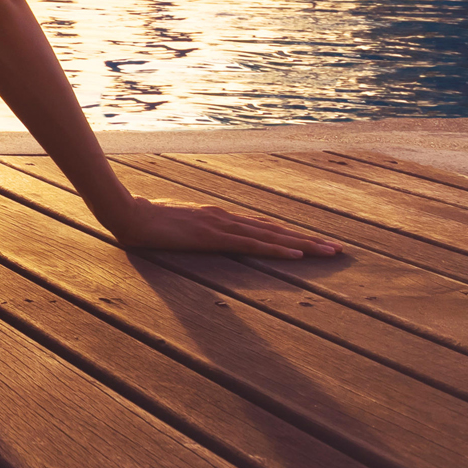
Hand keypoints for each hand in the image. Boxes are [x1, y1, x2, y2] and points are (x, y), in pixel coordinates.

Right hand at [100, 193, 342, 258]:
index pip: (262, 227)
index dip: (289, 235)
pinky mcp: (214, 236)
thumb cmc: (146, 220)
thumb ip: (190, 230)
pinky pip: (252, 244)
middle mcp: (225, 217)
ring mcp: (221, 225)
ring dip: (304, 244)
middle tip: (339, 249)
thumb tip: (195, 236)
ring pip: (271, 235)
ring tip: (330, 252)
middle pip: (275, 230)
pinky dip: (277, 248)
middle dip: (309, 240)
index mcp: (218, 216)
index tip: (313, 243)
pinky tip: (297, 254)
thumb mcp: (174, 226)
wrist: (128, 213)